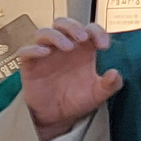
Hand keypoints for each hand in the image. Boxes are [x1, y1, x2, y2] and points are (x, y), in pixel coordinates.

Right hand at [17, 18, 120, 140]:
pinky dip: (34, 49)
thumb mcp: (98, 94)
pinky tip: (45, 53)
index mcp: (83, 50)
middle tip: (83, 38)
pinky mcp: (30, 65)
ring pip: (44, 33)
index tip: (104, 45)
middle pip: (63, 24)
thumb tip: (115, 74)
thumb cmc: (77, 100)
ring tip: (68, 47)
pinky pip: (26, 51)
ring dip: (56, 36)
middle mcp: (63, 48)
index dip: (97, 31)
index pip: (89, 30)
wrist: (57, 117)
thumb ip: (110, 85)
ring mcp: (45, 55)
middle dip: (73, 26)